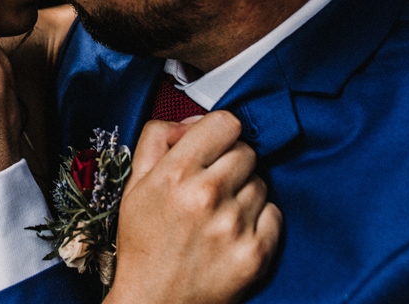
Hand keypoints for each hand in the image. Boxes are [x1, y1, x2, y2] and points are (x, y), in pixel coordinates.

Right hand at [108, 113, 281, 303]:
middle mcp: (207, 194)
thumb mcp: (134, 183)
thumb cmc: (143, 244)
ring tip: (220, 213)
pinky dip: (259, 219)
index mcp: (176, 172)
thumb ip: (157, 138)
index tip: (215, 146)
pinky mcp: (256, 253)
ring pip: (261, 182)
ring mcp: (234, 225)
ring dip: (244, 192)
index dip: (220, 133)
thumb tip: (192, 122)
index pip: (226, 123)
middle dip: (231, 163)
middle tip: (213, 184)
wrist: (153, 303)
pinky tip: (235, 231)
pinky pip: (274, 213)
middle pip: (246, 151)